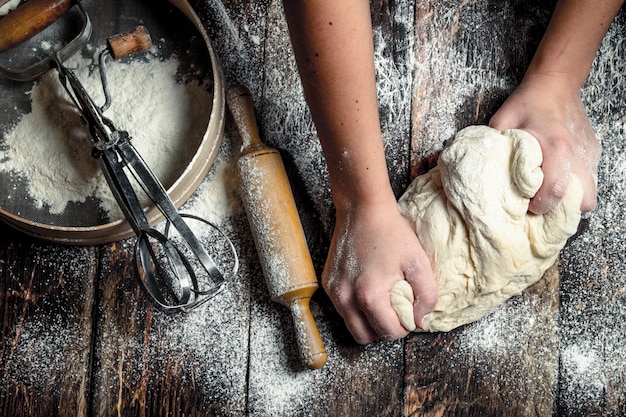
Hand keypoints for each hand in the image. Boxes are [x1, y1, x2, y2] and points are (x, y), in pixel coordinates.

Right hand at [322, 198, 437, 343]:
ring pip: (352, 326)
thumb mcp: (418, 262)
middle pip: (366, 337)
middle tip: (396, 310)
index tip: (410, 310)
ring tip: (382, 300)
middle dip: (384, 329)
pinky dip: (356, 308)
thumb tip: (422, 321)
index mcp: (369, 295)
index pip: (389, 333)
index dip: (405, 326)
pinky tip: (368, 289)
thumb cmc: (392, 233)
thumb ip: (427, 296)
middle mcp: (346, 298)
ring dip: (368, 321)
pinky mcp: (327, 283)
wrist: (363, 208)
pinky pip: (342, 310)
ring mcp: (333, 291)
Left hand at [489, 72, 600, 213]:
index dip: (540, 206)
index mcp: (555, 147)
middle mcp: (577, 154)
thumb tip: (480, 173)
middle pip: (580, 201)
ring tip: (549, 196)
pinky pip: (589, 180)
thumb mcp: (503, 122)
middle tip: (541, 206)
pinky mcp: (593, 152)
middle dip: (560, 211)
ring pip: (588, 194)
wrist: (556, 83)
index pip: (554, 190)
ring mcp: (589, 154)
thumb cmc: (527, 103)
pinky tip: (558, 180)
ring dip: (570, 201)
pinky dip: (575, 187)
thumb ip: (493, 148)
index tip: (527, 206)